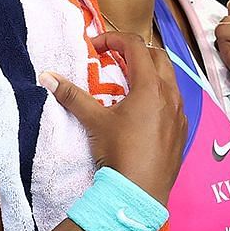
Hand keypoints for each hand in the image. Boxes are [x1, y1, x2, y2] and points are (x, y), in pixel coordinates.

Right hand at [42, 32, 188, 201]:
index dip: (114, 39)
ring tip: (127, 85)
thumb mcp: (93, 121)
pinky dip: (159, 95)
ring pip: (169, 79)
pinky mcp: (181, 130)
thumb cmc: (120, 152)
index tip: (96, 47)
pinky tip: (142, 111)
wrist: (140, 192)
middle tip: (114, 60)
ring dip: (149, 73)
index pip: (135, 46)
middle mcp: (170, 95)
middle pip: (158, 56)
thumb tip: (48, 77)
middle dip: (135, 52)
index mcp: (150, 86)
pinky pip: (174, 102)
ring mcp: (180, 113)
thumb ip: (72, 96)